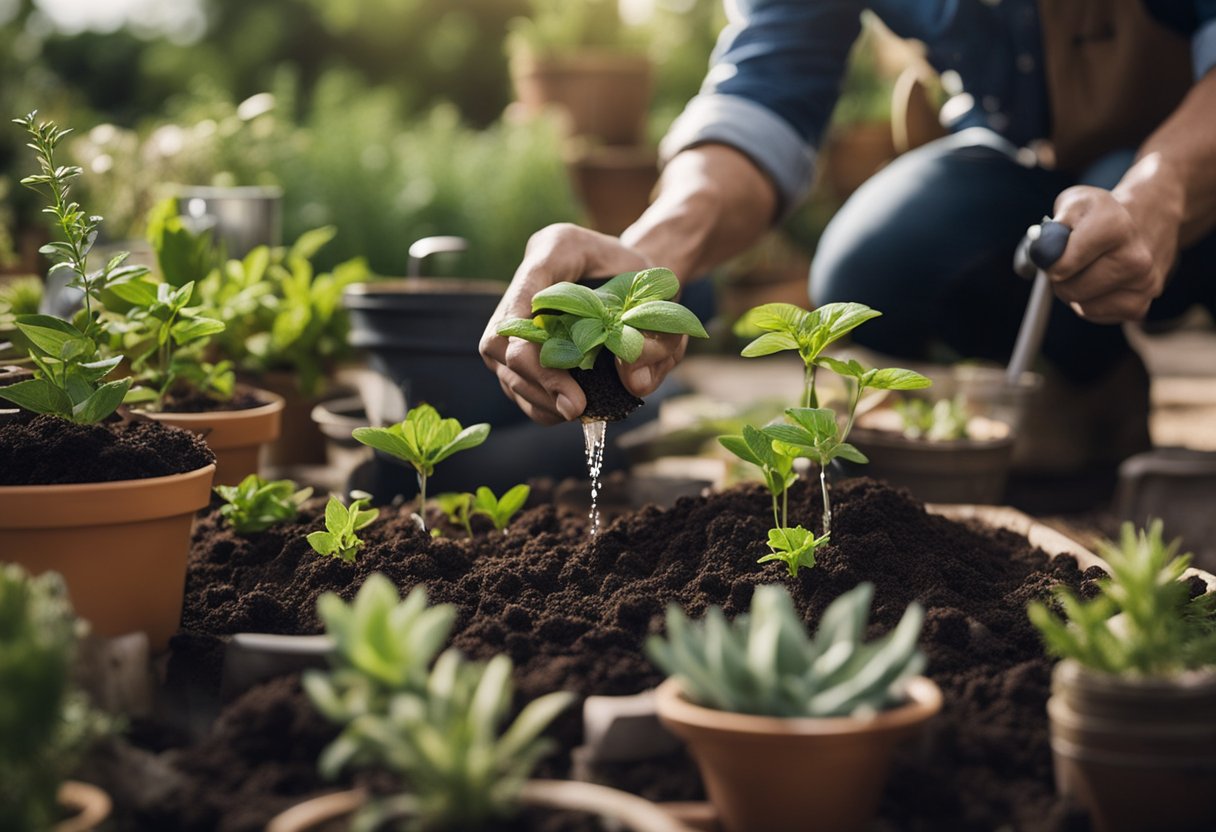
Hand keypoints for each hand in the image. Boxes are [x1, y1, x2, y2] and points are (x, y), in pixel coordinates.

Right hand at [479, 223, 688, 424]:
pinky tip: (561, 409)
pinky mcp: (515, 335)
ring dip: (535, 395)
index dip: (537, 344)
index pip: (528, 288)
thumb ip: (659, 338)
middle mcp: (527, 275)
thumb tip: (634, 383)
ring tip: (572, 411)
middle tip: (576, 408)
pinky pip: (509, 374)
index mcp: (558, 247)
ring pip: (500, 361)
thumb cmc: (647, 282)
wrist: (633, 274)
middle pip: (502, 337)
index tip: (568, 389)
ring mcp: (513, 305)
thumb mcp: (668, 305)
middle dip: (537, 381)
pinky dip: (535, 399)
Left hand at [1047, 185, 1179, 323]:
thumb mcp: (1073, 205)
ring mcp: (1142, 285)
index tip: (1054, 249)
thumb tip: (1042, 253)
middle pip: (1069, 289)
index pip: (1061, 264)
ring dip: (1073, 293)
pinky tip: (1099, 283)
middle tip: (1070, 261)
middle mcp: (1134, 258)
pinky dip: (1087, 304)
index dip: (1048, 260)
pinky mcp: (1139, 307)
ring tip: (1087, 270)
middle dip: (1059, 278)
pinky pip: (1093, 315)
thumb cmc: (1099, 217)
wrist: (1146, 222)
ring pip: (1080, 306)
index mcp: (1114, 227)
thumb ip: (1051, 227)